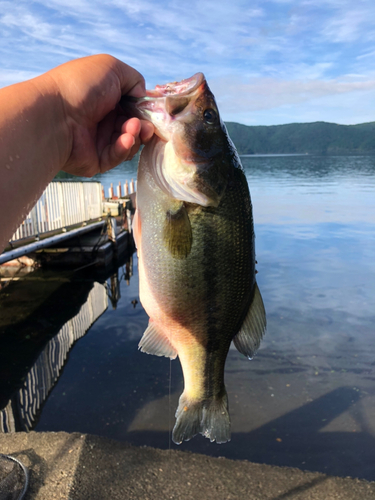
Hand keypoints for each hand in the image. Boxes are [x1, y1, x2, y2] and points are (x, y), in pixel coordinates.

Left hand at [48, 54, 153, 176]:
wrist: (55, 116)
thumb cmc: (81, 87)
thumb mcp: (112, 68)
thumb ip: (134, 79)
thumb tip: (143, 96)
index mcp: (104, 98)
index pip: (132, 106)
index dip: (144, 109)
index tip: (153, 111)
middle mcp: (102, 119)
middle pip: (134, 126)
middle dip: (143, 125)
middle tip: (146, 125)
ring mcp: (99, 140)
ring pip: (129, 143)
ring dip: (135, 135)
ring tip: (132, 128)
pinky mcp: (97, 160)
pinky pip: (117, 156)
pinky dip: (124, 148)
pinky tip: (125, 139)